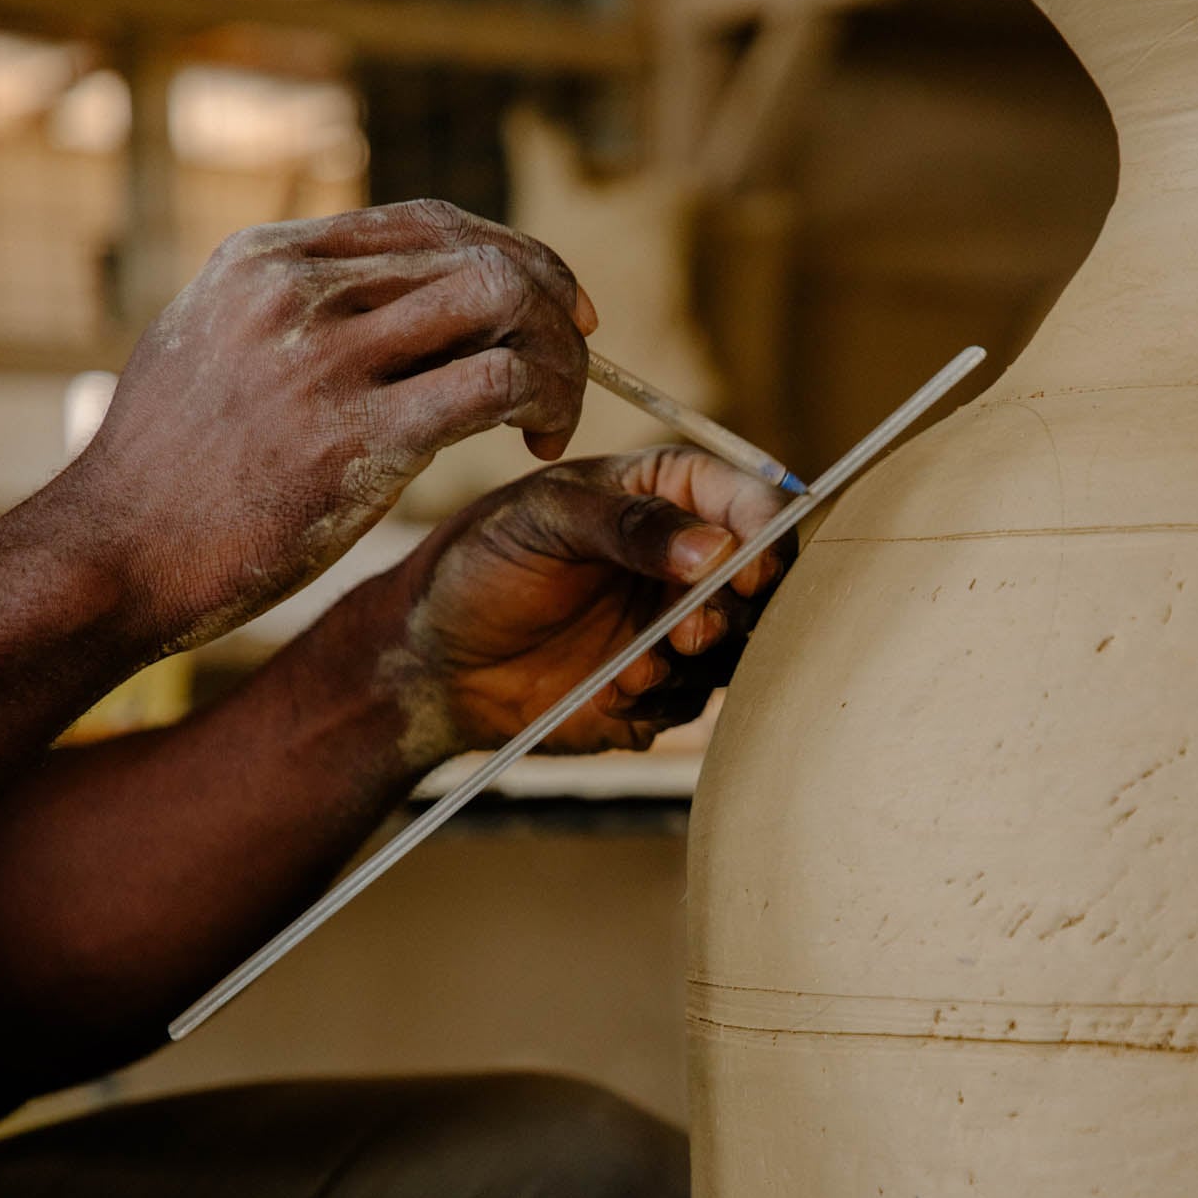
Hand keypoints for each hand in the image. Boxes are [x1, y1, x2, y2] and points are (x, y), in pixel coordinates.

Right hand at [64, 199, 595, 650]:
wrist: (115, 555)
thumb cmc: (166, 474)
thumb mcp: (208, 348)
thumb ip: (283, 312)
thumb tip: (368, 299)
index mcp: (266, 260)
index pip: (431, 221)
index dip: (512, 253)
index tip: (550, 303)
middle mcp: (299, 291)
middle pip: (481, 253)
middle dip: (553, 302)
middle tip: (576, 358)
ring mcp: (328, 360)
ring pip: (505, 302)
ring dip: (560, 356)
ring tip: (557, 412)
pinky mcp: (358, 438)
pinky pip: (498, 385)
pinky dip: (545, 402)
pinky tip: (540, 442)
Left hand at [377, 448, 794, 759]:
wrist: (432, 658)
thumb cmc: (479, 564)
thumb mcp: (543, 520)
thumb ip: (630, 526)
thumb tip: (716, 548)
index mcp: (670, 494)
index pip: (753, 505)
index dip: (765, 537)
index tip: (748, 570)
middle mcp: (687, 561)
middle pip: (764, 585)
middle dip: (734, 612)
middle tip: (688, 631)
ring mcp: (678, 627)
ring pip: (738, 649)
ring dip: (695, 663)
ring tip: (634, 666)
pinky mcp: (663, 690)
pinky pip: (694, 704)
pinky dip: (662, 700)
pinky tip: (611, 690)